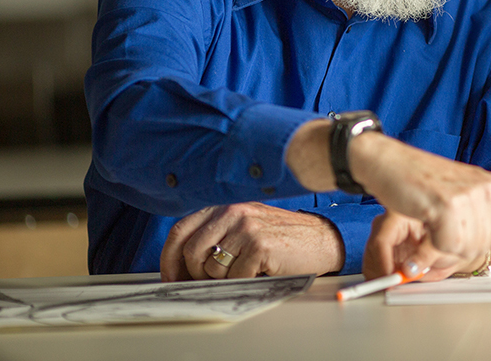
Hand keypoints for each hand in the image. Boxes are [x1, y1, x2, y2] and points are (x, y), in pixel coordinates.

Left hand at [160, 202, 343, 280]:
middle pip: (190, 252)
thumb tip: (182, 265)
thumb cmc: (282, 237)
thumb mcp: (246, 225)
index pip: (180, 230)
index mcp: (225, 208)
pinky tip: (259, 272)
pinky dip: (243, 282)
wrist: (321, 239)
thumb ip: (216, 234)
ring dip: (224, 279)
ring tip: (244, 271)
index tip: (171, 277)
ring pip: (211, 268)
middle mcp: (233, 213)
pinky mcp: (259, 246)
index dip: (169, 258)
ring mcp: (246, 229)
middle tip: (209, 282)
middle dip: (195, 275)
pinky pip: (234, 277)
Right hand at [284, 120, 490, 287]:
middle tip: (433, 242)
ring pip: (464, 250)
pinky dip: (427, 252)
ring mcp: (470, 195)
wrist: (390, 163)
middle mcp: (488, 189)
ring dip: (439, 253)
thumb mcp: (462, 194)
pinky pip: (445, 246)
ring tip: (424, 235)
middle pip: (481, 249)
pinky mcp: (449, 204)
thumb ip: (490, 213)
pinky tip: (418, 243)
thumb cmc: (422, 182)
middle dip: (454, 254)